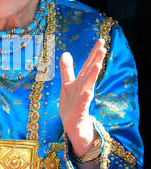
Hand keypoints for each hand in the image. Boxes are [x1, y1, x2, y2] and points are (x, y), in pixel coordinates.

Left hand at [59, 39, 105, 157]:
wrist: (73, 128)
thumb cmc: (71, 105)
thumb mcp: (67, 85)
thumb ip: (67, 70)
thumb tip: (66, 53)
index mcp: (81, 82)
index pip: (88, 66)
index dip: (93, 53)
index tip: (101, 40)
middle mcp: (83, 89)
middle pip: (90, 73)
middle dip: (96, 60)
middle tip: (103, 47)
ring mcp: (82, 101)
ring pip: (88, 86)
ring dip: (92, 76)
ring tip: (98, 64)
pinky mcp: (79, 113)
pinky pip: (82, 105)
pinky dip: (84, 99)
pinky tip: (88, 92)